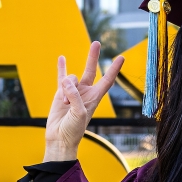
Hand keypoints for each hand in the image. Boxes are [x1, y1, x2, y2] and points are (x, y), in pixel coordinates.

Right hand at [44, 42, 124, 161]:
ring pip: (71, 78)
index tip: (121, 57)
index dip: (114, 69)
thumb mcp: (79, 113)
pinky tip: (61, 58)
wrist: (60, 138)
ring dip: (67, 87)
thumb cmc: (73, 129)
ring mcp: (73, 91)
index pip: (107, 80)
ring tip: (65, 103)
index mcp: (95, 97)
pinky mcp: (60, 93)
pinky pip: (61, 77)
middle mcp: (85, 92)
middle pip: (91, 70)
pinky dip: (61, 68)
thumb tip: (66, 82)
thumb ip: (74, 96)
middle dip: (93, 57)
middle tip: (96, 42)